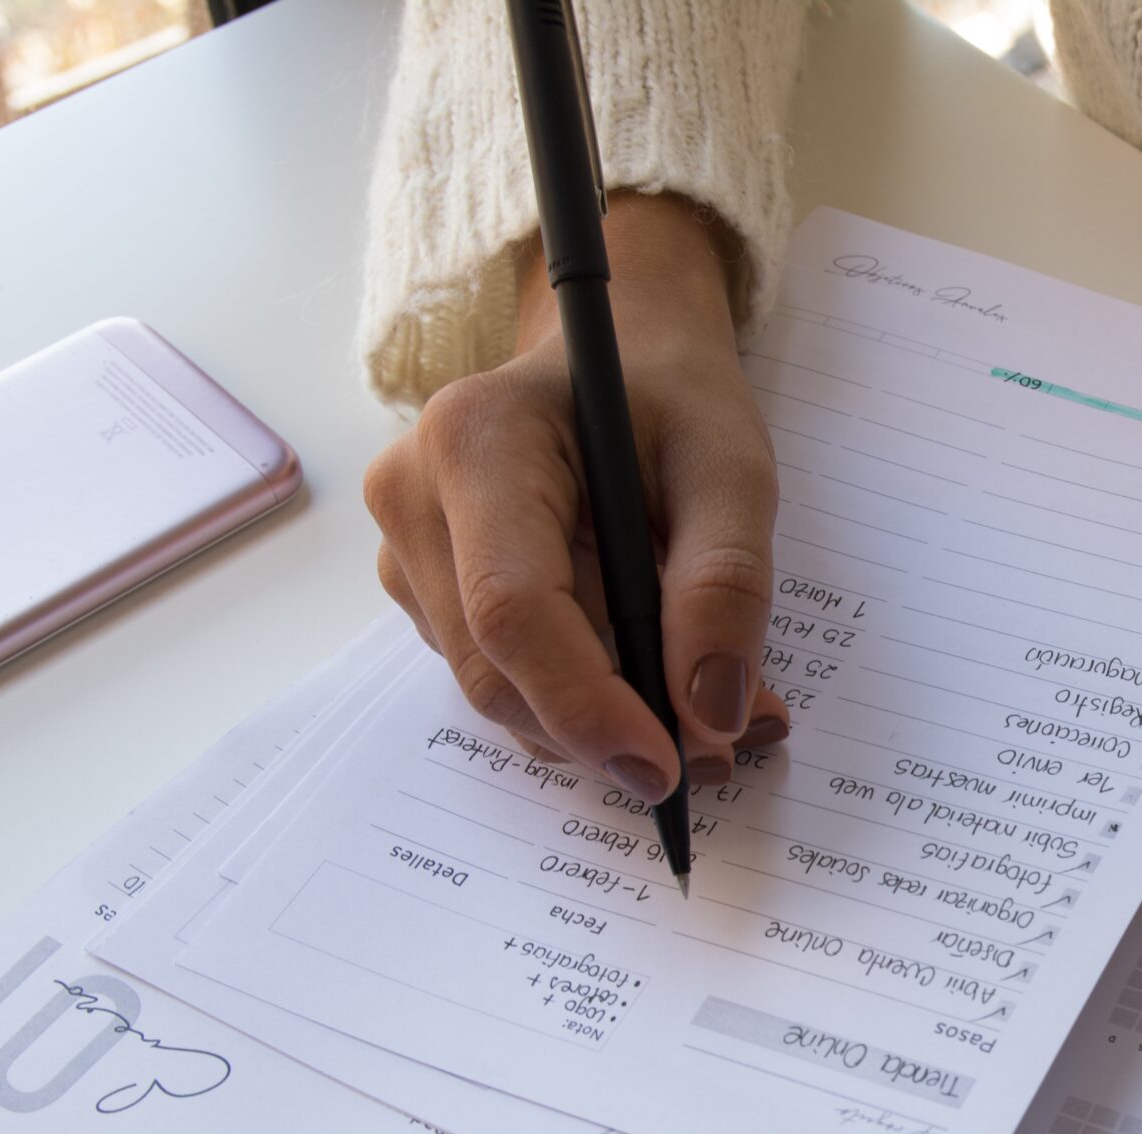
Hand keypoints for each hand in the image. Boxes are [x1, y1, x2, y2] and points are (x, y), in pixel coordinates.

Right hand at [364, 193, 787, 798]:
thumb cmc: (673, 400)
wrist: (621, 361)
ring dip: (604, 725)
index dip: (588, 706)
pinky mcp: (429, 593)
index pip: (512, 609)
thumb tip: (712, 715)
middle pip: (496, 670)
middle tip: (723, 749)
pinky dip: (584, 705)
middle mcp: (412, 498)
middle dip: (608, 730)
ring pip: (499, 692)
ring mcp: (410, 553)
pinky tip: (657, 680)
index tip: (669, 765)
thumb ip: (727, 585)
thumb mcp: (732, 469)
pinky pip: (505, 680)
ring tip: (711, 711)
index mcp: (475, 440)